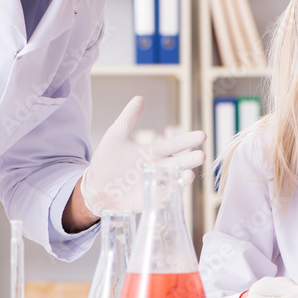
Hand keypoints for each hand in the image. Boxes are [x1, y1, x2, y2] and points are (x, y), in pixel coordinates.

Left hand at [80, 96, 204, 214]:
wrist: (95, 184)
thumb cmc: (107, 159)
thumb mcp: (116, 135)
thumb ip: (129, 118)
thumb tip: (140, 98)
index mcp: (152, 152)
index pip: (173, 145)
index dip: (187, 140)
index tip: (202, 135)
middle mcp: (156, 168)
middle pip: (177, 164)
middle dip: (189, 160)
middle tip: (202, 156)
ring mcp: (152, 185)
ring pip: (172, 181)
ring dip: (181, 179)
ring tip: (190, 175)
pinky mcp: (145, 200)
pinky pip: (159, 199)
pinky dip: (167, 196)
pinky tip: (173, 192)